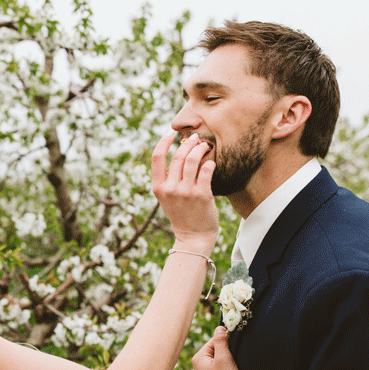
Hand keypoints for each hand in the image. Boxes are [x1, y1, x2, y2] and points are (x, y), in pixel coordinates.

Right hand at [151, 132, 218, 252]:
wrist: (193, 236)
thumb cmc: (182, 214)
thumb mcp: (167, 198)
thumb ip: (168, 178)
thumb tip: (179, 151)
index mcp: (159, 188)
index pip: (157, 157)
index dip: (163, 142)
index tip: (171, 133)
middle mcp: (170, 189)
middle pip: (178, 156)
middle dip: (188, 143)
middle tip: (196, 138)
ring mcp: (186, 192)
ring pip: (192, 160)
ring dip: (200, 149)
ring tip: (205, 146)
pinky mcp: (201, 195)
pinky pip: (207, 170)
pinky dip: (210, 162)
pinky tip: (211, 162)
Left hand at [191, 327, 241, 369]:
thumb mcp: (224, 359)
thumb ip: (221, 342)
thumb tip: (219, 327)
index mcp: (198, 358)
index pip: (213, 341)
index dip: (226, 343)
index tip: (234, 350)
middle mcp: (197, 367)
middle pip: (215, 352)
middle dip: (226, 355)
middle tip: (233, 364)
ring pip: (217, 364)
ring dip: (226, 365)